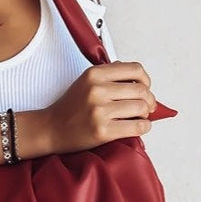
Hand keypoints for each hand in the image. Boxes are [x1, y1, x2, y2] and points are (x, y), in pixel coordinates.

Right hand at [42, 61, 158, 152]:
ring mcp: (99, 111)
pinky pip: (136, 127)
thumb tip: (137, 76)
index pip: (135, 70)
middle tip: (148, 106)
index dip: (146, 80)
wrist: (51, 129)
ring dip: (146, 114)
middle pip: (141, 90)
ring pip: (141, 108)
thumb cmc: (70, 107)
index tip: (146, 88)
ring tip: (141, 117)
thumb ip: (110, 75)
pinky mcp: (102, 131)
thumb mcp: (86, 81)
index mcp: (94, 74)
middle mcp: (97, 90)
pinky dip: (144, 127)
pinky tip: (140, 126)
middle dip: (149, 100)